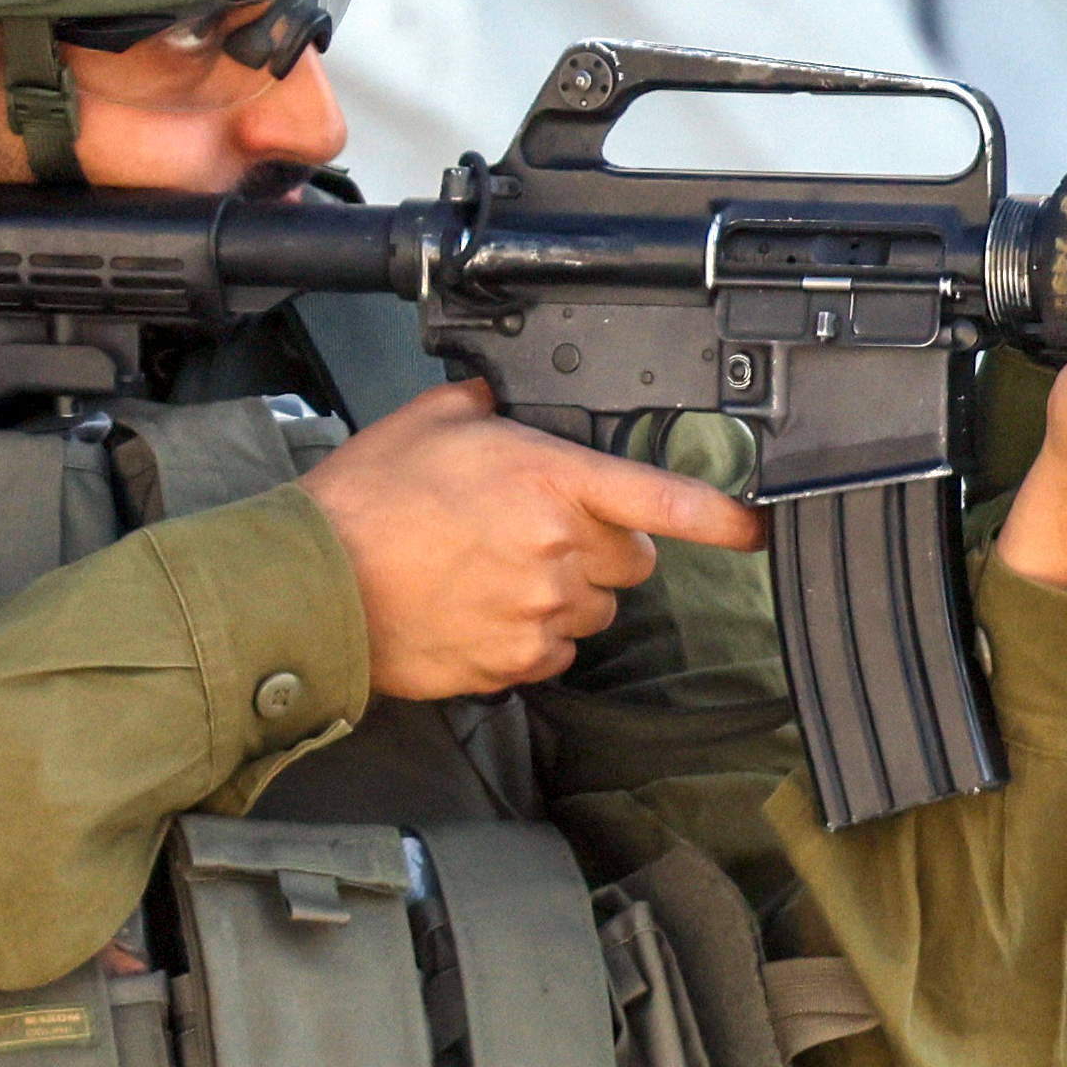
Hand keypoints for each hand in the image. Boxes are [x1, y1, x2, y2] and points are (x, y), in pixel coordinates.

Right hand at [300, 381, 767, 697]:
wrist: (314, 587)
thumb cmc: (364, 502)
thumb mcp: (434, 420)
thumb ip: (495, 407)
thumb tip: (512, 401)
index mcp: (550, 482)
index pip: (663, 499)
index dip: (722, 517)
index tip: (752, 526)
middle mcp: (558, 552)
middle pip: (631, 560)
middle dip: (601, 546)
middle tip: (540, 531)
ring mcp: (540, 615)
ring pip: (595, 610)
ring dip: (567, 592)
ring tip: (497, 570)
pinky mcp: (514, 665)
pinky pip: (555, 653)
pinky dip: (533, 635)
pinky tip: (482, 608)